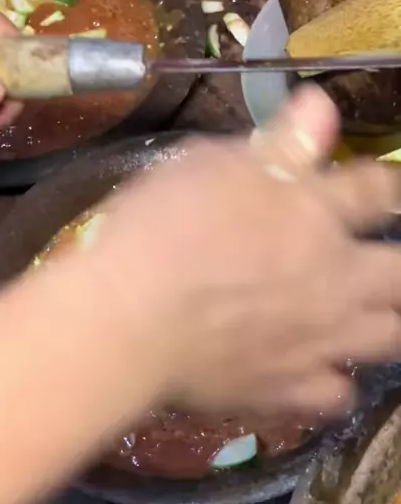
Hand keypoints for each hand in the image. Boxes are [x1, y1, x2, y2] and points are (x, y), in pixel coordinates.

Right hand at [88, 85, 400, 417]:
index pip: (376, 191)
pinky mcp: (286, 391)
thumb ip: (277, 142)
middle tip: (378, 264)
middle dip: (397, 267)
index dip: (385, 186)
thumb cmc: (164, 227)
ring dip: (381, 323)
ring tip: (359, 315)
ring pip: (388, 338)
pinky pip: (336, 396)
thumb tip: (322, 107)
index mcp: (316, 215)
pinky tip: (315, 371)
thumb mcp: (213, 165)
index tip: (384, 188)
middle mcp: (333, 280)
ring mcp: (316, 341)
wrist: (129, 319)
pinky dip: (332, 383)